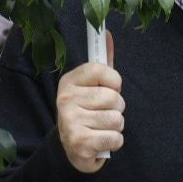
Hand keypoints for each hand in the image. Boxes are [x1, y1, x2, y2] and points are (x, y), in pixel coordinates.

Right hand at [56, 30, 122, 171]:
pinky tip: (101, 142)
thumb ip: (103, 61)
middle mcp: (65, 99)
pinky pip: (115, 138)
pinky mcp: (79, 143)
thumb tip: (107, 33)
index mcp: (69, 81)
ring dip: (115, 126)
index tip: (110, 88)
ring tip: (101, 128)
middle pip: (113, 97)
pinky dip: (114, 142)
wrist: (72, 148)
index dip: (114, 81)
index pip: (101, 69)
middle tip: (102, 114)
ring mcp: (70, 122)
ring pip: (117, 118)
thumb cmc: (88, 111)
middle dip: (117, 108)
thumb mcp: (92, 85)